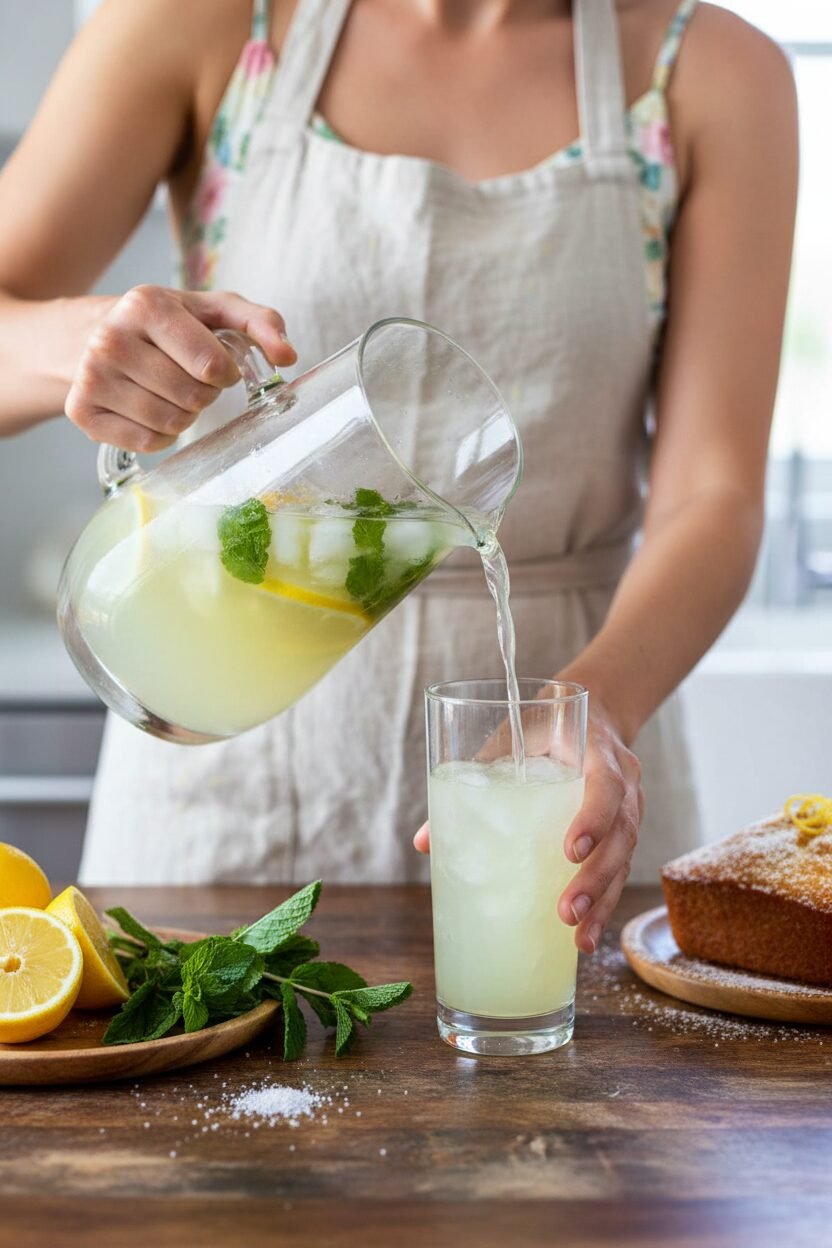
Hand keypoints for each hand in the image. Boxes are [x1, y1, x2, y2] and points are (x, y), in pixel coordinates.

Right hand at [65, 286, 296, 450]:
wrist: (94, 336)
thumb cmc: (168, 327)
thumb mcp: (213, 311)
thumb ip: (260, 323)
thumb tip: (288, 355)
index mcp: (146, 305)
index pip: (211, 365)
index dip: (225, 374)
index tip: (216, 367)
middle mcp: (110, 338)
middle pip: (192, 397)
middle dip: (203, 395)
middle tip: (189, 379)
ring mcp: (90, 376)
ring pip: (170, 422)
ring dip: (184, 416)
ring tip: (171, 393)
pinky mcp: (81, 411)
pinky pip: (147, 443)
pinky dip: (161, 435)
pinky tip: (150, 410)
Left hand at [413, 699, 643, 954]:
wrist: (594, 715)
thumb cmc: (544, 726)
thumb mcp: (511, 737)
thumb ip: (475, 776)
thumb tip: (424, 842)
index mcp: (598, 751)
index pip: (607, 785)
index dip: (593, 818)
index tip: (570, 851)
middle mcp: (625, 782)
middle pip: (622, 834)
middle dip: (595, 877)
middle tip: (566, 912)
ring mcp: (631, 808)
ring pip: (625, 858)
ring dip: (602, 901)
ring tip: (579, 939)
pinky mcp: (625, 832)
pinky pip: (621, 870)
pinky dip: (604, 904)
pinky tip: (585, 938)